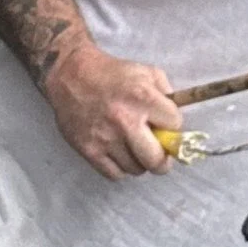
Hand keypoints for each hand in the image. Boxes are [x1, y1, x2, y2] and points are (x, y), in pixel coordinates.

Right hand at [45, 43, 181, 177]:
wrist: (70, 75)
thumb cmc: (112, 74)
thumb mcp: (146, 72)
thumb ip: (167, 95)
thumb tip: (177, 123)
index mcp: (142, 98)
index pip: (175, 126)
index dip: (173, 126)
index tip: (165, 125)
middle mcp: (125, 120)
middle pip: (157, 161)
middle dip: (163, 159)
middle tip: (159, 154)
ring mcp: (106, 138)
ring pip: (136, 169)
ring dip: (139, 162)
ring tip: (133, 147)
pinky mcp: (89, 150)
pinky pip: (115, 174)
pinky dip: (120, 167)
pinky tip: (118, 153)